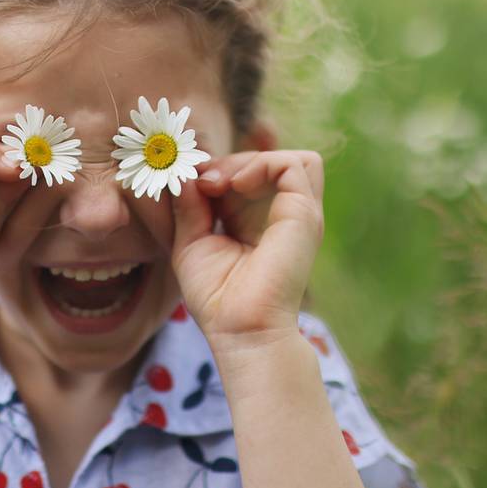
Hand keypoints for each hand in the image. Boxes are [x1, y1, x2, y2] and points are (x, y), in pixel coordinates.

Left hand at [169, 150, 324, 353]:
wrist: (240, 329)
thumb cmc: (217, 297)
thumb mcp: (192, 242)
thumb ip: (190, 205)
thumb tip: (181, 173)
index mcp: (261, 222)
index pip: (251, 175)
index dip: (220, 170)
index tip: (191, 185)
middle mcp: (285, 216)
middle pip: (270, 163)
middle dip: (231, 162)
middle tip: (203, 183)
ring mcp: (299, 214)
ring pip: (290, 159)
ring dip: (251, 160)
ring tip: (221, 184)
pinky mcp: (305, 214)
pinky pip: (294, 164)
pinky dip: (262, 164)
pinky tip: (234, 185)